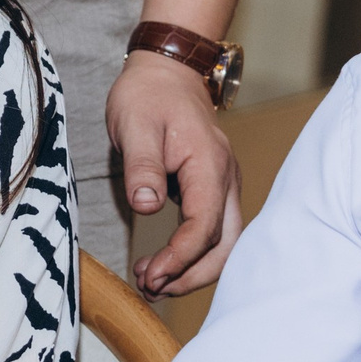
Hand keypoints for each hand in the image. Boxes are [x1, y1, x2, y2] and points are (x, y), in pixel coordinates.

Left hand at [106, 52, 242, 297]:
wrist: (166, 72)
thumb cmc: (148, 95)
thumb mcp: (134, 124)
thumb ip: (142, 166)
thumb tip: (146, 206)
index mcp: (209, 164)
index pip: (205, 224)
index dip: (181, 256)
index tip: (152, 274)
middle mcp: (225, 178)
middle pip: (226, 244)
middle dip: (192, 274)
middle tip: (152, 289)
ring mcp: (223, 184)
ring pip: (224, 242)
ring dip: (193, 269)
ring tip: (152, 283)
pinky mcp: (213, 190)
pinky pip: (213, 231)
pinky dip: (193, 254)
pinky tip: (164, 264)